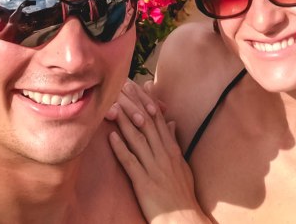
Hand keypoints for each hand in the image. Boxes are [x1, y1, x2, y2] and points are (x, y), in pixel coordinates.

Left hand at [107, 80, 210, 223]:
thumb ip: (174, 142)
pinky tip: (111, 136)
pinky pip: (130, 162)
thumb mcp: (182, 164)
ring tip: (112, 105)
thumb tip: (170, 122)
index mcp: (172, 150)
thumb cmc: (182, 194)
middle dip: (133, 103)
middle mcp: (164, 155)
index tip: (136, 86)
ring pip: (137, 139)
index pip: (158, 119)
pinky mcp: (144, 182)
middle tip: (122, 86)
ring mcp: (154, 168)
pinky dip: (120, 148)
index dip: (146, 101)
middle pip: (146, 124)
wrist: (184, 220)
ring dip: (124, 121)